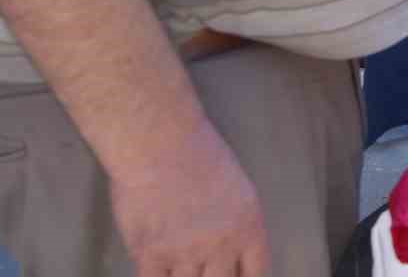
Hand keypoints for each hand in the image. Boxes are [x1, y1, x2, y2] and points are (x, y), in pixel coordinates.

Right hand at [110, 116, 268, 276]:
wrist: (160, 143)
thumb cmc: (200, 152)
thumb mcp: (236, 188)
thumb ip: (235, 223)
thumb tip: (229, 250)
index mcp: (249, 225)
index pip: (256, 273)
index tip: (233, 274)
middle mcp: (222, 245)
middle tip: (202, 268)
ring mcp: (186, 254)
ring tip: (178, 265)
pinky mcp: (150, 256)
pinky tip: (156, 270)